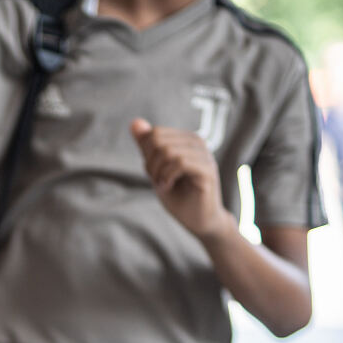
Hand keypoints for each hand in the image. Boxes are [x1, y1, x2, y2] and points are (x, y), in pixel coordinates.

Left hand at [129, 118, 235, 240]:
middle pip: (159, 140)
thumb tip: (134, 122)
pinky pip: (180, 163)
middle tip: (157, 180)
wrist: (199, 220)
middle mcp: (198, 142)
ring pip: (168, 151)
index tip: (153, 173)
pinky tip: (168, 187)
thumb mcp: (156, 170)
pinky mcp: (208, 170)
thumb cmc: (179, 196)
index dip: (146, 154)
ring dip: (158, 173)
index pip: (155, 133)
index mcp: (186, 139)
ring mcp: (205, 155)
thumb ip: (147, 147)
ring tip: (163, 185)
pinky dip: (167, 177)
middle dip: (150, 163)